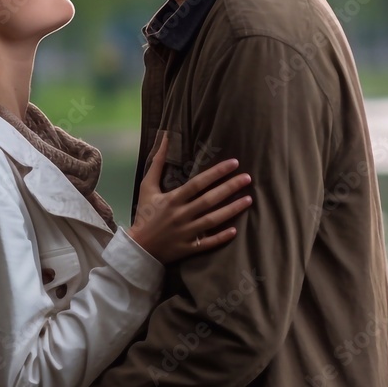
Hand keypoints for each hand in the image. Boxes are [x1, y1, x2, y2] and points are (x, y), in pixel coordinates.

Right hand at [127, 137, 252, 263]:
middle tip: (247, 178)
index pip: (198, 183)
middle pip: (209, 200)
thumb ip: (157, 163)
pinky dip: (221, 237)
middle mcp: (180, 215)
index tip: (234, 163)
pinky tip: (235, 230)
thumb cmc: (145, 214)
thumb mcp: (147, 187)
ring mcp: (185, 232)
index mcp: (172, 199)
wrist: (138, 247)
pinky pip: (208, 243)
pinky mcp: (188, 248)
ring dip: (232, 210)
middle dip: (229, 188)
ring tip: (249, 200)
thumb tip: (165, 138)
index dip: (217, 172)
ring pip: (212, 220)